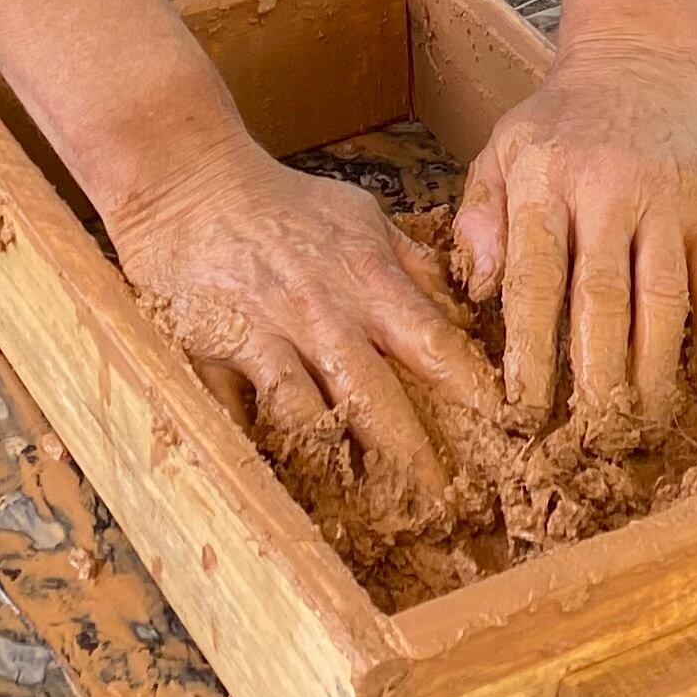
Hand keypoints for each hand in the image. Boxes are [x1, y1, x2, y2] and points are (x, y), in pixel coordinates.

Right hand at [109, 138, 499, 515]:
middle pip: (377, 396)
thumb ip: (413, 267)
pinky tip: (277, 491)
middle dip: (414, 456)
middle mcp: (322, 314)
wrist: (190, 181)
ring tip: (368, 515)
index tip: (507, 431)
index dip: (471, 391)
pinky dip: (254, 450)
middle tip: (448, 505)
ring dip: (337, 464)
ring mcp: (264, 335)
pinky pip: (234, 413)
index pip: (433, 343)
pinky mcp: (210, 352)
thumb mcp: (363, 218)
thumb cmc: (283, 202)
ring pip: (306, 413)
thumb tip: (464, 309)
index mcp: (366, 280)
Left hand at [451, 41, 696, 429]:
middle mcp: (610, 190)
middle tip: (590, 438)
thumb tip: (475, 292)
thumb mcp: (501, 151)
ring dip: (655, 371)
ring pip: (662, 300)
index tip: (524, 411)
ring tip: (642, 426)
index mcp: (547, 180)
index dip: (531, 353)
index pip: (535, 281)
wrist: (638, 56)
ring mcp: (669, 199)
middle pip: (601, 301)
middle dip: (596, 378)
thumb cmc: (560, 120)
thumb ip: (480, 219)